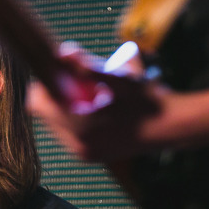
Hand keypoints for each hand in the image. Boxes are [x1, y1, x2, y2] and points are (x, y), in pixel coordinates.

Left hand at [28, 42, 161, 160]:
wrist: (170, 127)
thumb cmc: (148, 101)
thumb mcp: (121, 79)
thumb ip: (90, 67)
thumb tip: (64, 52)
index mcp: (80, 128)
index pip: (38, 105)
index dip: (43, 85)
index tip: (57, 72)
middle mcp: (77, 145)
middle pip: (45, 115)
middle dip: (56, 96)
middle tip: (78, 81)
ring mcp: (83, 153)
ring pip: (55, 124)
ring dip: (66, 107)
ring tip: (91, 96)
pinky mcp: (89, 156)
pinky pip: (69, 134)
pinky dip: (75, 119)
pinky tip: (95, 109)